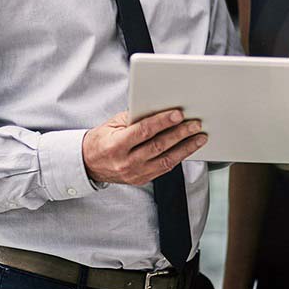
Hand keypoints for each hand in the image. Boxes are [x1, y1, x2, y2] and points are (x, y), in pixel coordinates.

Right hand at [82, 109, 206, 185]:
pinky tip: (188, 148)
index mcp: (116, 145)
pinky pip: (164, 168)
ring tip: (199, 137)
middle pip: (159, 146)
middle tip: (195, 124)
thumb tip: (158, 108)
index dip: (162, 122)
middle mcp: (126, 162)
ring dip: (186, 147)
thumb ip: (133, 117)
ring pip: (166, 160)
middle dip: (180, 133)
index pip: (143, 131)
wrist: (89, 164)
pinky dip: (178, 157)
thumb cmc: (101, 140)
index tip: (178, 113)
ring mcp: (135, 174)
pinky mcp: (142, 179)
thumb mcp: (112, 124)